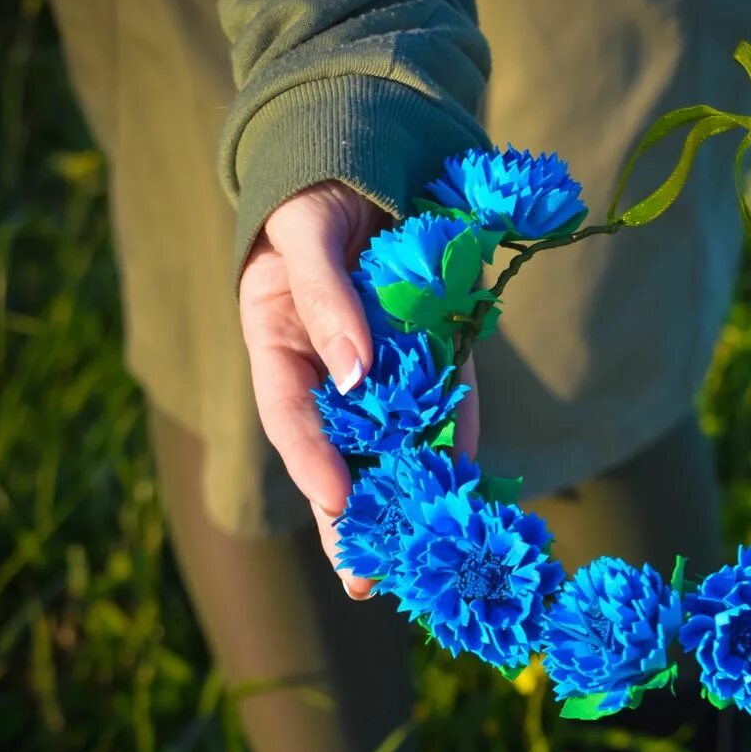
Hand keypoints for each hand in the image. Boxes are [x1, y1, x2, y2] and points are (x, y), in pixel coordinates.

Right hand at [239, 181, 479, 598]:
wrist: (367, 168)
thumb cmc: (318, 199)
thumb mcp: (310, 235)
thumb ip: (327, 300)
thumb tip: (352, 374)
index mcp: (281, 346)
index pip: (292, 418)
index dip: (312, 464)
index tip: (337, 504)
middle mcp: (330, 371)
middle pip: (338, 455)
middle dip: (352, 519)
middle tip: (366, 583)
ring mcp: (382, 368)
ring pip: (392, 444)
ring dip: (407, 499)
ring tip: (423, 555)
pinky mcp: (430, 357)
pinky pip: (444, 405)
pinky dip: (456, 441)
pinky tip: (469, 482)